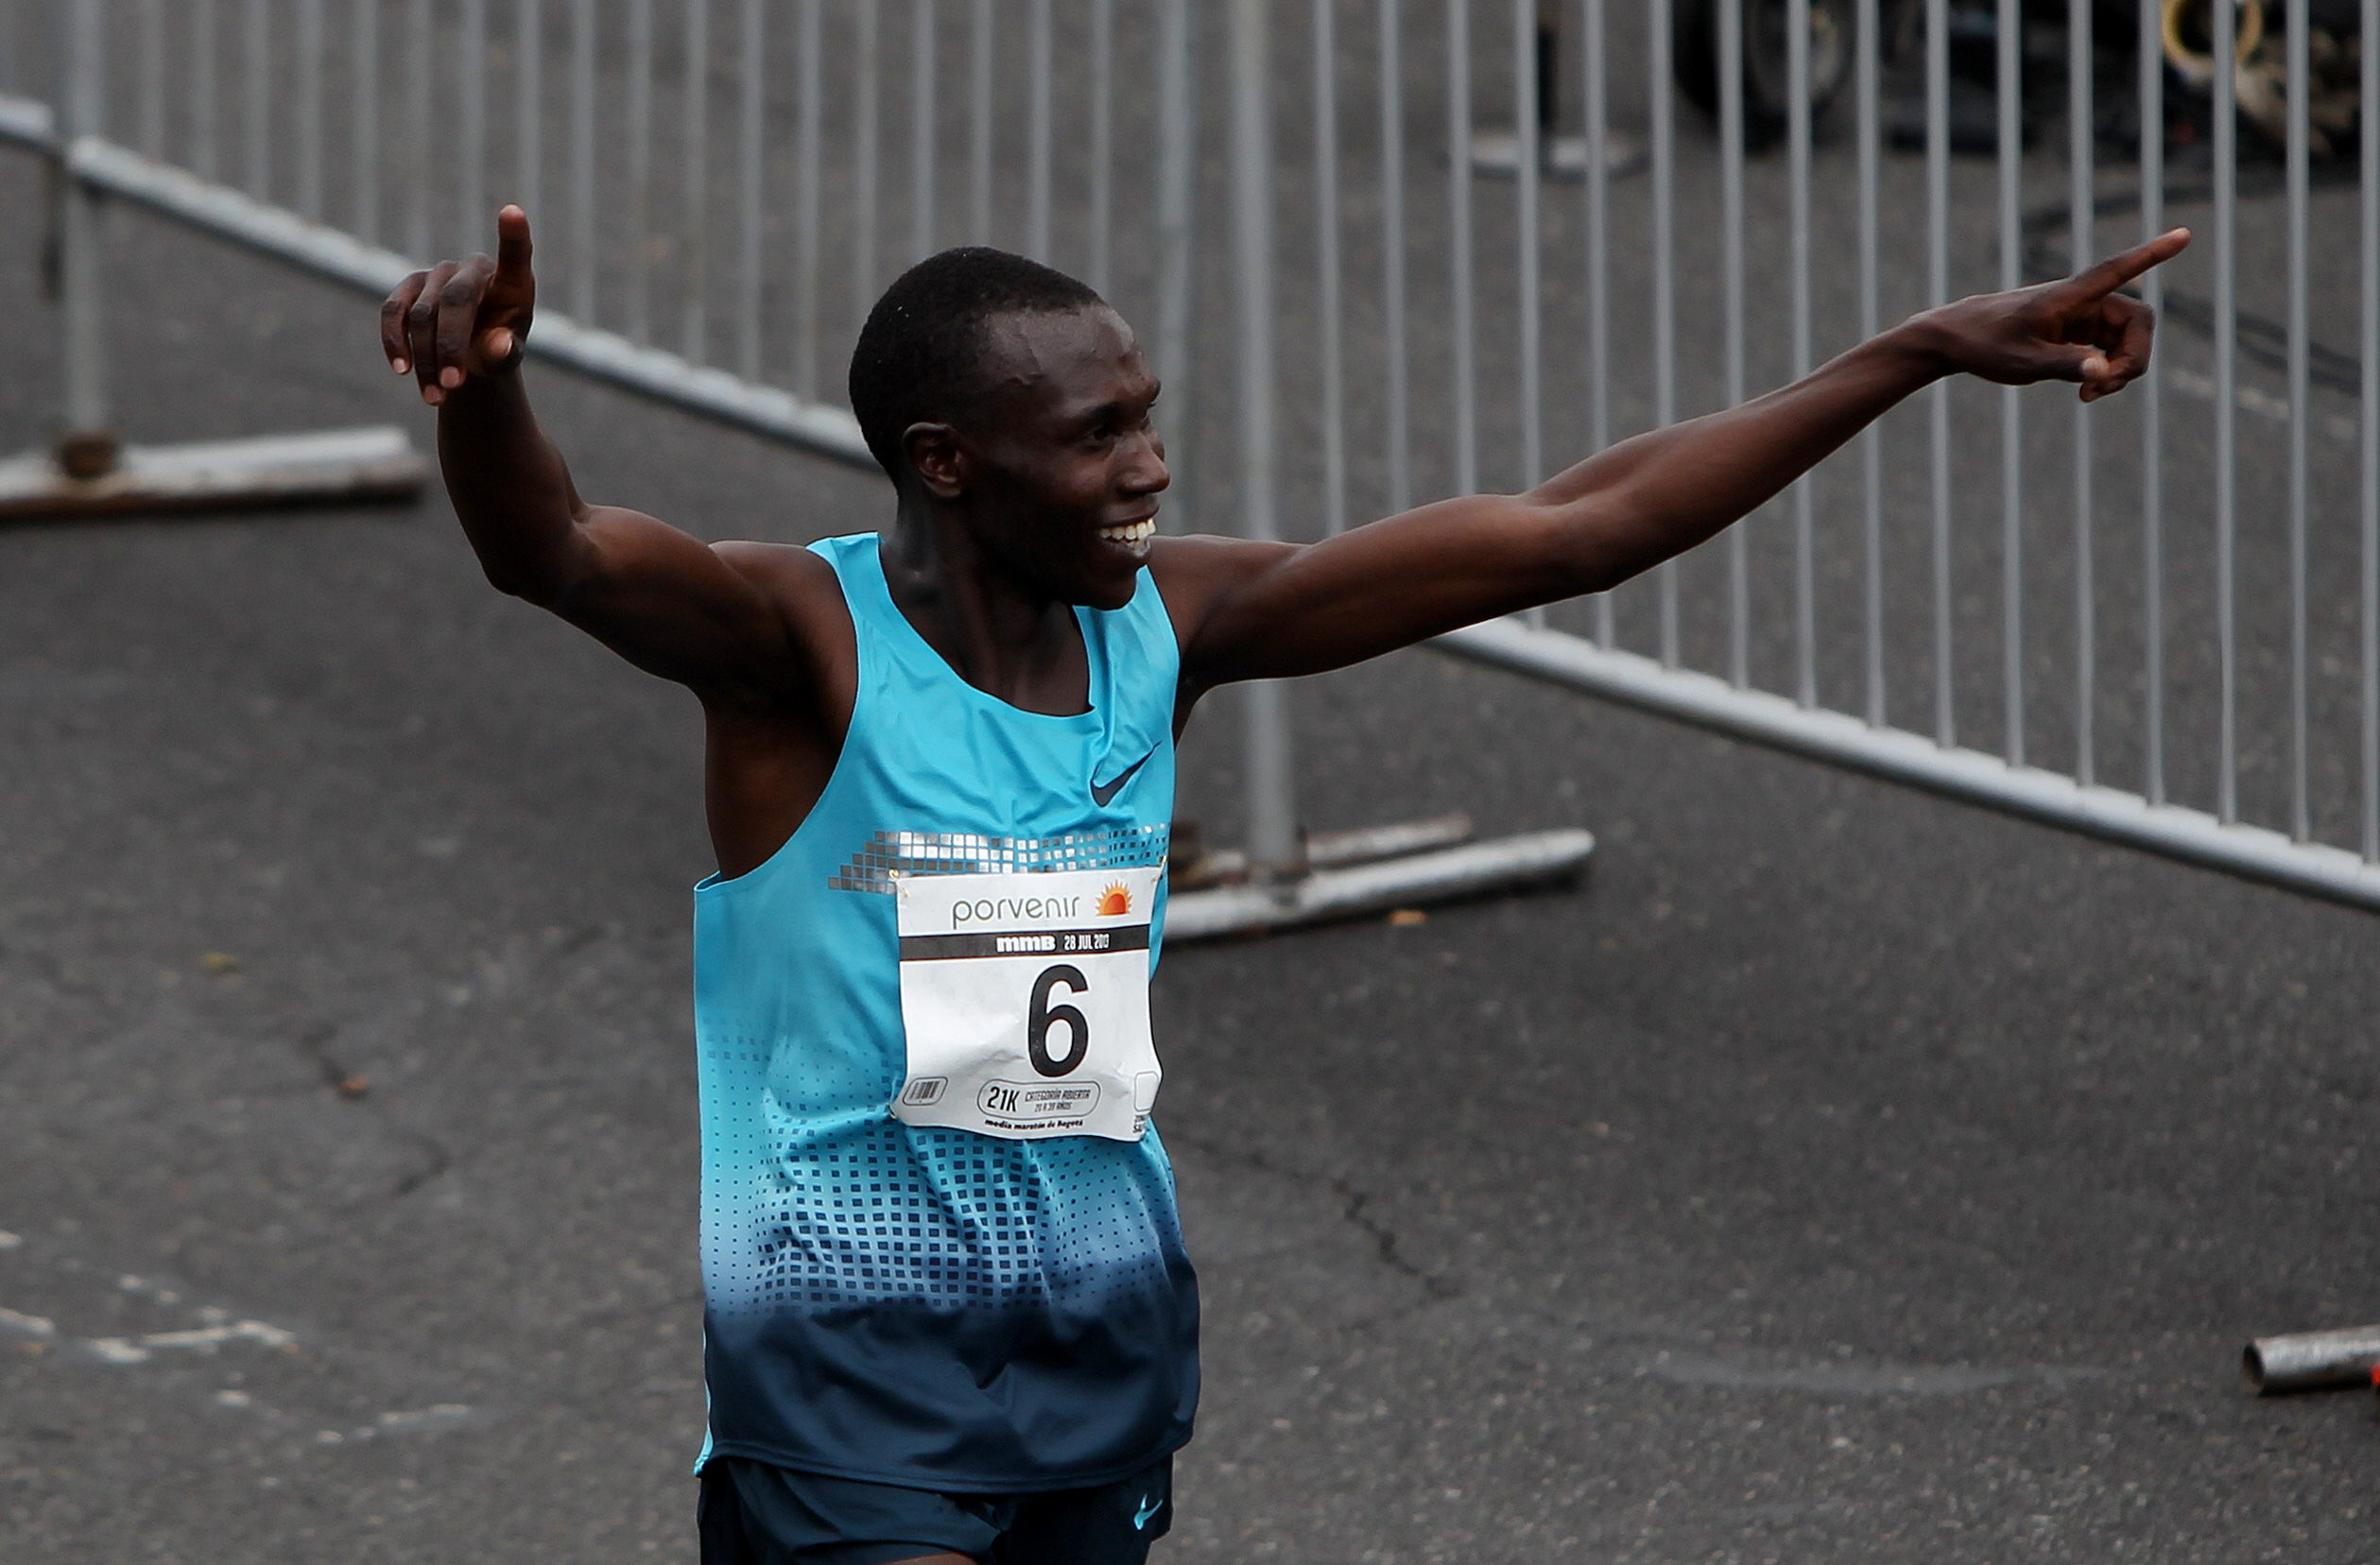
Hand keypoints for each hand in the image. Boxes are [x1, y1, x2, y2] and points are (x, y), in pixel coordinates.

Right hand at [380, 205, 537, 405]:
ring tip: (435, 397)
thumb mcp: (507, 356)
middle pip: (456, 301)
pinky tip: (402, 371)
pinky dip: (395, 342)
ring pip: (422, 315)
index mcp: (511, 282)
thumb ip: (506, 351)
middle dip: (450, 345)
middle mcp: (472, 269)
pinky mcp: (408, 288)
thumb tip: (498, 345)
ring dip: (425, 359)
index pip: (515, 255)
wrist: (468, 354)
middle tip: (452, 385)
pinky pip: (393, 313)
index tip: (514, 213)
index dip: (513, 235)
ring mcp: (437, 275)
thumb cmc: (497, 349)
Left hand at [1913, 227, 2190, 402]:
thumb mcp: (2023, 362)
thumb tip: (2103, 372)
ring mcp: (2082, 317)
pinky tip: (2086, 390)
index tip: (2184, 235)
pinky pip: (2109, 350)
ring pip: (2125, 341)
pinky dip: (2105, 371)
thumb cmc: (1984, 344)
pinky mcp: (2076, 332)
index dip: (2152, 254)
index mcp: (2070, 297)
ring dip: (2118, 370)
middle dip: (2133, 359)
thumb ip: (2065, 365)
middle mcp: (2082, 302)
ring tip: (2088, 395)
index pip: (2118, 269)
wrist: (1954, 340)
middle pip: (2137, 323)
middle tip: (2103, 389)